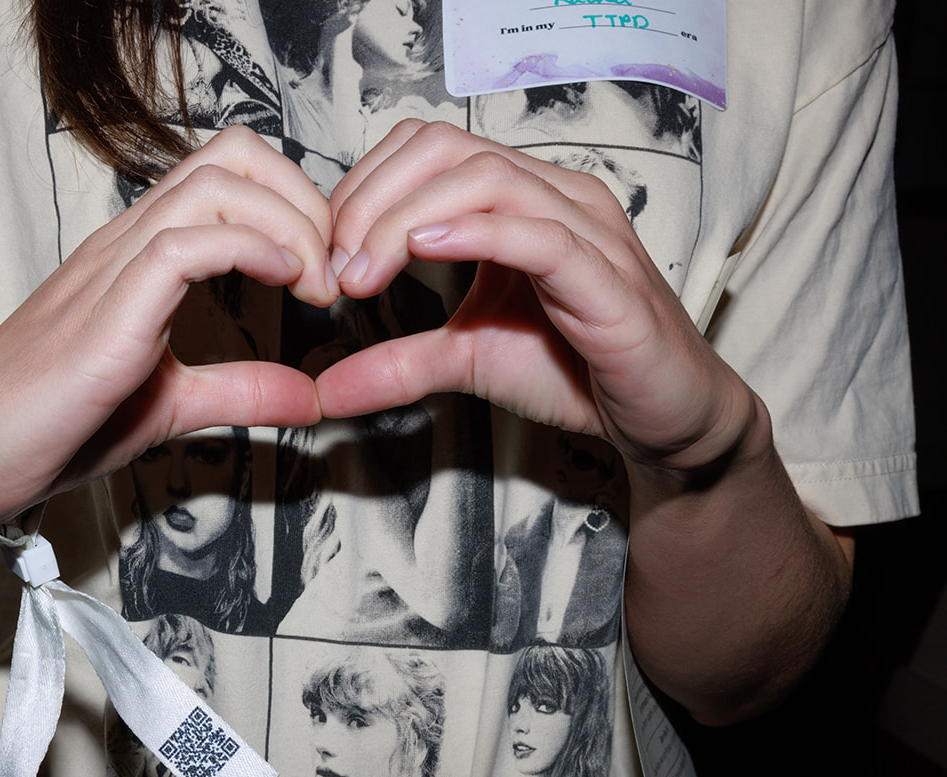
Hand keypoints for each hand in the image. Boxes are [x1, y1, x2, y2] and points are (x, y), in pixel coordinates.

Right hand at [0, 126, 339, 525]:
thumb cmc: (52, 424)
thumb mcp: (171, 404)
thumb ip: (240, 389)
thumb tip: (310, 395)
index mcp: (141, 254)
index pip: (229, 173)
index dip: (296, 203)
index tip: (325, 271)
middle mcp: (128, 244)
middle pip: (232, 155)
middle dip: (304, 198)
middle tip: (331, 271)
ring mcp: (113, 269)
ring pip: (215, 184)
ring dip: (288, 223)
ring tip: (314, 284)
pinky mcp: (106, 312)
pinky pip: (184, 244)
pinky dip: (250, 250)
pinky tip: (280, 286)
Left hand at [316, 119, 756, 476]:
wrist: (662, 419)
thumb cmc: (577, 372)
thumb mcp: (465, 360)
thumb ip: (396, 364)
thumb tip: (321, 390)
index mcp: (519, 199)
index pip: (426, 150)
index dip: (363, 190)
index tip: (324, 255)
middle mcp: (555, 197)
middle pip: (446, 150)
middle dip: (373, 200)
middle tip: (333, 268)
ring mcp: (587, 231)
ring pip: (486, 180)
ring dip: (407, 220)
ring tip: (363, 272)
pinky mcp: (608, 280)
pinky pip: (538, 234)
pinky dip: (476, 233)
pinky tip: (425, 249)